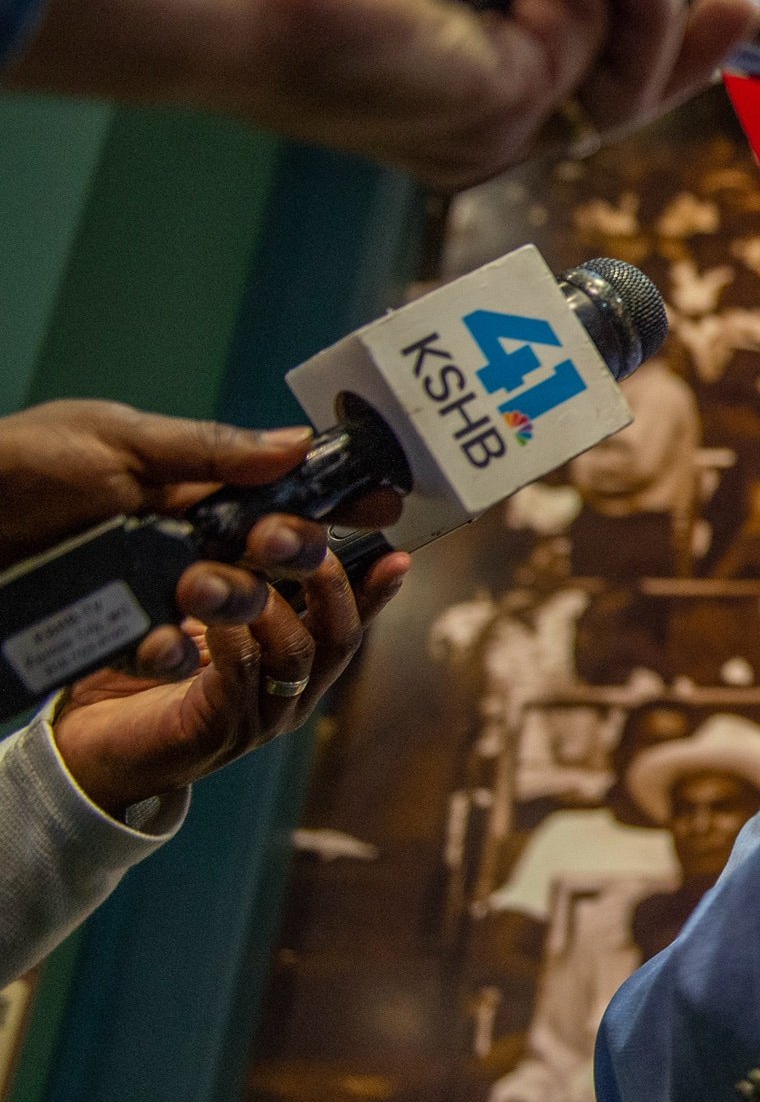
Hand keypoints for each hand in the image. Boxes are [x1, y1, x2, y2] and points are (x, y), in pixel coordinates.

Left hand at [0, 399, 400, 673]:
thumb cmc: (16, 471)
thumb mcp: (114, 442)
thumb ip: (208, 449)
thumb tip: (299, 444)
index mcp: (184, 493)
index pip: (279, 499)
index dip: (332, 504)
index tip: (381, 507)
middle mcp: (178, 547)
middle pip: (269, 562)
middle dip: (290, 554)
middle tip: (274, 544)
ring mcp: (147, 597)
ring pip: (230, 614)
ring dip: (232, 603)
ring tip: (195, 591)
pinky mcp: (110, 642)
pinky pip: (163, 659)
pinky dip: (165, 653)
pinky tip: (158, 642)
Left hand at [52, 542, 410, 813]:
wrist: (88, 742)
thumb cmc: (148, 668)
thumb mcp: (202, 613)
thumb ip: (240, 578)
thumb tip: (268, 518)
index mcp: (296, 666)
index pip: (351, 622)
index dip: (377, 590)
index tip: (397, 554)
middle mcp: (291, 694)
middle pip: (339, 636)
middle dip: (325, 580)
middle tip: (292, 537)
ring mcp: (260, 718)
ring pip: (295, 653)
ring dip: (268, 604)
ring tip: (233, 569)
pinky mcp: (218, 732)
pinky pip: (241, 677)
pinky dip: (231, 636)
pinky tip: (206, 609)